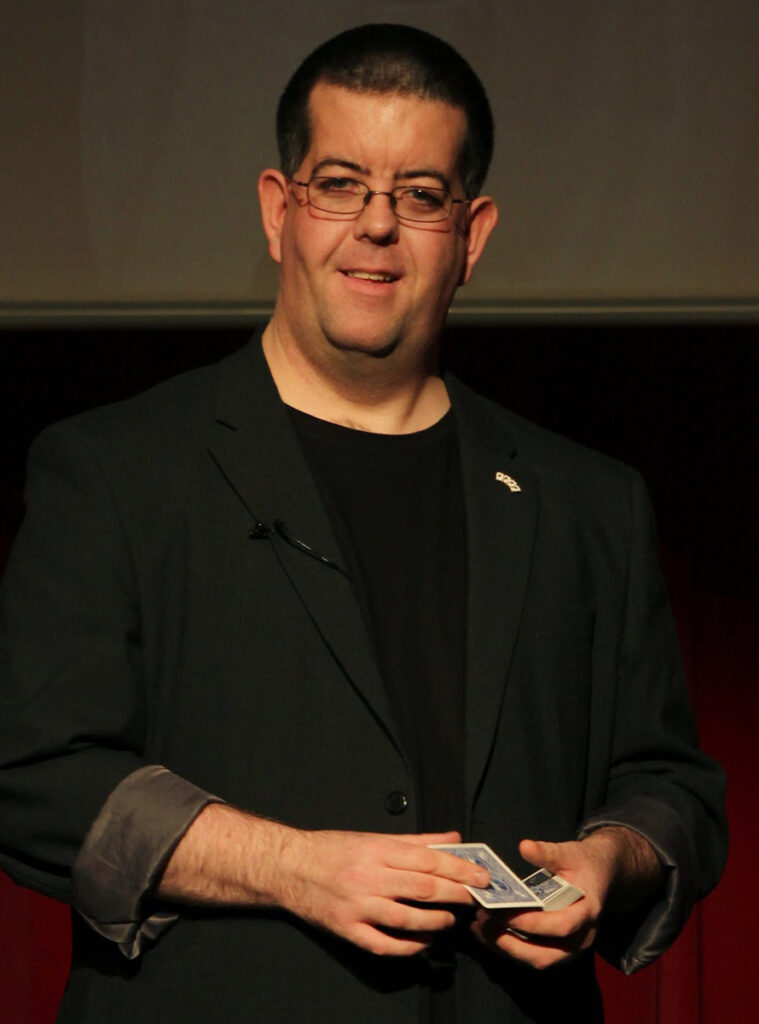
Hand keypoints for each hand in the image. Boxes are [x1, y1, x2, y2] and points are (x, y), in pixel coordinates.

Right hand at [277, 828, 489, 955]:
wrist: (288, 866)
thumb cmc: (332, 849)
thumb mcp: (373, 836)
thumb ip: (416, 840)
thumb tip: (452, 837)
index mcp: (377, 850)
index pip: (429, 859)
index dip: (460, 868)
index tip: (482, 875)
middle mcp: (369, 877)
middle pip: (423, 888)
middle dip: (457, 894)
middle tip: (477, 898)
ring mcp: (357, 906)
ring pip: (407, 919)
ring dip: (436, 922)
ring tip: (451, 920)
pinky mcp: (346, 929)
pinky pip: (383, 945)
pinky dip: (408, 948)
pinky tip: (423, 943)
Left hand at [470, 828, 660, 968]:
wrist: (599, 876)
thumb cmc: (582, 863)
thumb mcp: (569, 852)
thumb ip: (548, 852)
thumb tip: (525, 846)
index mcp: (587, 913)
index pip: (561, 926)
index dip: (531, 923)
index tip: (502, 912)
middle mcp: (581, 939)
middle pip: (545, 955)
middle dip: (511, 943)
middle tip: (483, 921)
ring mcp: (570, 949)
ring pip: (536, 960)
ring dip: (505, 948)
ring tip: (478, 926)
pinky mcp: (557, 950)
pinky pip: (531, 955)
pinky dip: (507, 947)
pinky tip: (484, 931)